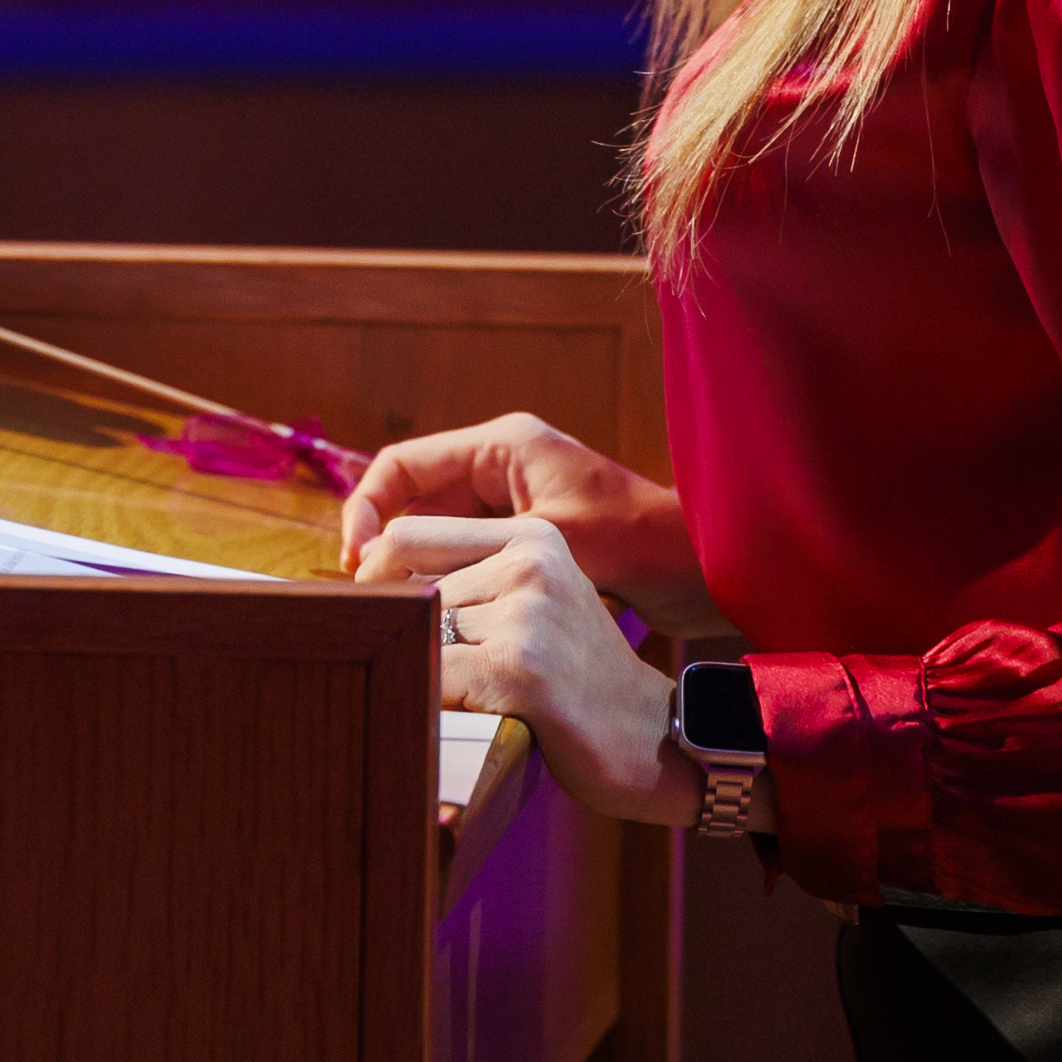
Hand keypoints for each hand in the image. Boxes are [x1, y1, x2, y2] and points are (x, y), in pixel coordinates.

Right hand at [335, 411, 724, 639]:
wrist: (706, 571)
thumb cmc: (639, 544)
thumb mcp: (548, 542)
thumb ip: (470, 547)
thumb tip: (392, 565)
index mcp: (503, 445)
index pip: (402, 465)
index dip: (367, 509)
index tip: (356, 562)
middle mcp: (503, 464)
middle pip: (415, 498)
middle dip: (385, 543)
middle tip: (367, 596)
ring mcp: (515, 501)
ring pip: (437, 531)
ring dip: (413, 566)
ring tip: (393, 611)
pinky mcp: (527, 537)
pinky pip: (467, 553)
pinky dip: (446, 580)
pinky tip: (435, 616)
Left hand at [347, 509, 683, 827]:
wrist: (652, 738)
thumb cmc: (576, 677)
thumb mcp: (535, 601)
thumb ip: (468, 578)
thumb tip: (362, 574)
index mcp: (531, 537)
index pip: (406, 536)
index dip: (373, 579)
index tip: (377, 618)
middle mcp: (531, 564)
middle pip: (404, 591)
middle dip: (401, 635)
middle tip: (433, 673)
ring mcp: (527, 615)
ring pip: (414, 637)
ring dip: (424, 674)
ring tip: (475, 699)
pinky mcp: (519, 669)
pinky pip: (429, 679)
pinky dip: (431, 704)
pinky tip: (471, 719)